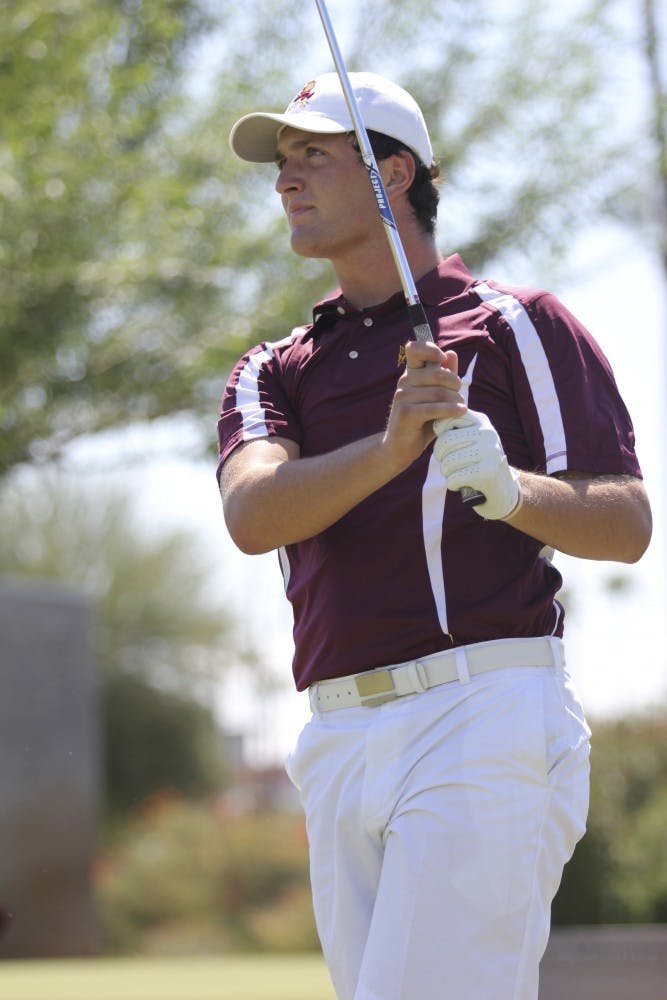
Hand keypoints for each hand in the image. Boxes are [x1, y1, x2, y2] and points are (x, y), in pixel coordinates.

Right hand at [381, 342, 466, 472]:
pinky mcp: (406, 413)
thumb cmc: (421, 421)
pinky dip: (451, 410)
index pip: (414, 349)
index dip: (430, 349)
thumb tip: (451, 354)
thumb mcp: (435, 397)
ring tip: (461, 408)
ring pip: (439, 392)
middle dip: (454, 383)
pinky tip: (461, 412)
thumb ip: (444, 376)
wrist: (400, 448)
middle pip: (437, 373)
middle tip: (460, 396)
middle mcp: (404, 382)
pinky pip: (434, 408)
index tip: (442, 359)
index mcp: (410, 374)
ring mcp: (402, 397)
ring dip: (455, 400)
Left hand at [433, 409, 522, 519]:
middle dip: (439, 457)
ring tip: (454, 474)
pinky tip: (459, 484)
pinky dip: (452, 484)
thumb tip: (435, 421)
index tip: (445, 448)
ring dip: (446, 472)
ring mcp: (490, 451)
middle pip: (445, 441)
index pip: (449, 418)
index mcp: (482, 421)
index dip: (440, 435)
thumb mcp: (471, 440)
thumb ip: (455, 428)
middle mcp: (488, 433)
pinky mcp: (488, 472)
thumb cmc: (479, 462)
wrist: (504, 489)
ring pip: (449, 462)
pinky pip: (454, 478)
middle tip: (446, 464)